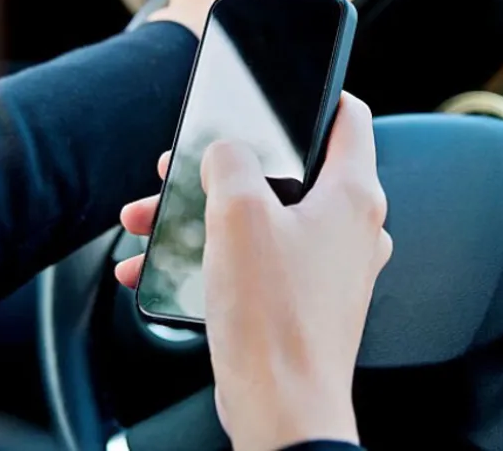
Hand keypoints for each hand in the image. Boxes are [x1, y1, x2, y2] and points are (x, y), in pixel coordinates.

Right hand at [116, 95, 391, 450]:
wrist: (282, 412)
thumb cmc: (273, 319)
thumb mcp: (237, 214)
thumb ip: (230, 161)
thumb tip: (225, 153)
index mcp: (352, 195)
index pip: (348, 117)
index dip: (315, 95)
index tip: (284, 89)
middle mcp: (350, 227)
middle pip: (288, 170)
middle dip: (222, 167)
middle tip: (182, 169)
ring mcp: (329, 266)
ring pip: (262, 216)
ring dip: (203, 213)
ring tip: (150, 221)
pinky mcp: (303, 299)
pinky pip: (255, 259)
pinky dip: (211, 255)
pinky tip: (157, 267)